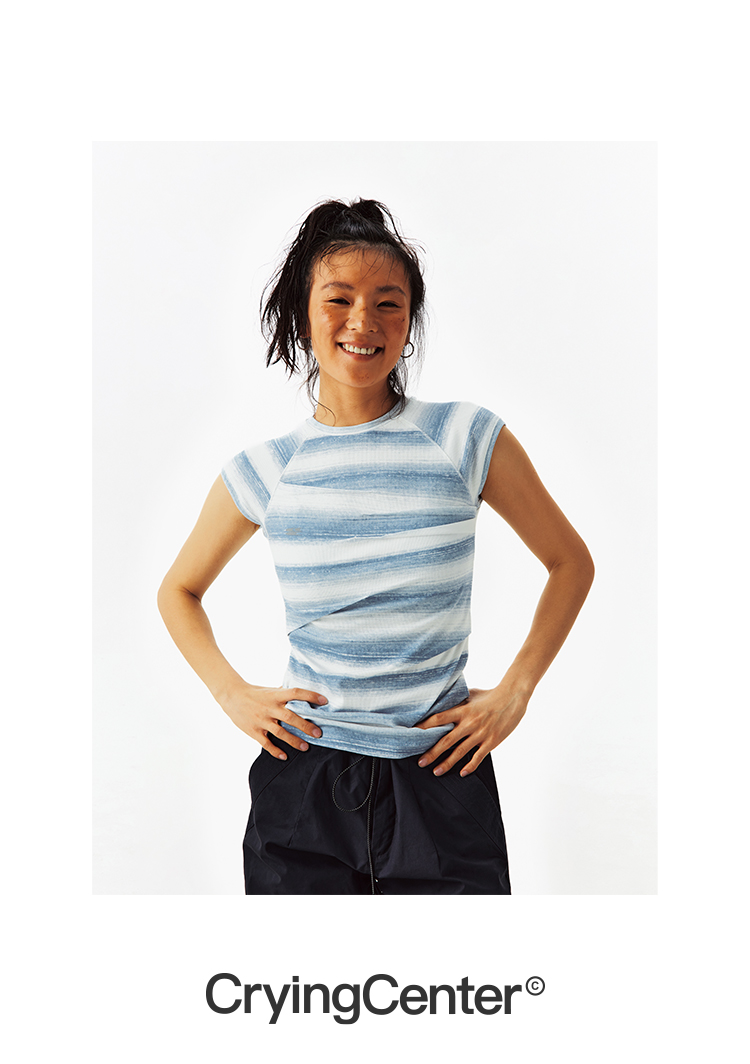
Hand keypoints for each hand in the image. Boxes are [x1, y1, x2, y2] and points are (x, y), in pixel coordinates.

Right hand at [220, 683, 326, 759]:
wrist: (231, 696)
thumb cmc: (254, 692)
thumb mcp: (270, 690)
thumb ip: (285, 693)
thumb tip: (302, 693)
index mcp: (276, 695)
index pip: (296, 693)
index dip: (310, 696)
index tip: (324, 701)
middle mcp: (270, 708)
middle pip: (290, 717)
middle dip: (306, 726)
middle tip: (318, 733)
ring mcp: (262, 720)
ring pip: (280, 733)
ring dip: (294, 741)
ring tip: (305, 747)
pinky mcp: (254, 731)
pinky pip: (266, 743)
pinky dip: (275, 751)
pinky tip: (284, 756)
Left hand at [414, 685, 528, 776]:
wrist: (513, 697)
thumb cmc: (490, 694)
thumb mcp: (471, 695)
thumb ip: (458, 702)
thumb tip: (444, 703)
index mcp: (463, 710)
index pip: (439, 719)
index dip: (425, 726)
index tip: (413, 734)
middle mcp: (469, 723)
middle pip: (446, 740)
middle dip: (432, 753)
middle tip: (420, 762)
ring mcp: (480, 734)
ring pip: (460, 752)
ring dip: (447, 763)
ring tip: (436, 771)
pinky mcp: (491, 741)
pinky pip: (478, 757)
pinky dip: (470, 766)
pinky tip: (462, 773)